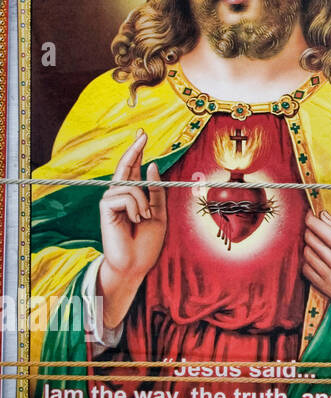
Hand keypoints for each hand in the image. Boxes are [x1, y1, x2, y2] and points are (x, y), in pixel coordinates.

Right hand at [98, 130, 167, 327]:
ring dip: (143, 202)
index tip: (143, 136)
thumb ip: (155, 190)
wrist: (136, 263)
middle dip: (134, 150)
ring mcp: (111, 202)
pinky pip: (124, 195)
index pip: (134, 170)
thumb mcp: (158, 212)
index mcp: (133, 197)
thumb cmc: (146, 242)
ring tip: (142, 219)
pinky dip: (135, 207)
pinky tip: (134, 220)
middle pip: (124, 168)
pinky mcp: (105, 208)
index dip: (137, 153)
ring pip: (130, 186)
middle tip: (143, 134)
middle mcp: (120, 196)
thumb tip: (152, 165)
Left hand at [303, 211, 330, 333]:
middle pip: (311, 239)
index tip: (312, 214)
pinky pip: (306, 269)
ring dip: (310, 245)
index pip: (319, 228)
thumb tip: (324, 215)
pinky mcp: (323, 288)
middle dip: (312, 230)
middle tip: (319, 228)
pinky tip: (320, 259)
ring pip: (306, 253)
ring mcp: (328, 277)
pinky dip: (309, 261)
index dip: (311, 218)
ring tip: (322, 243)